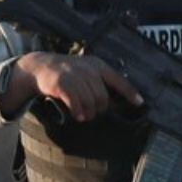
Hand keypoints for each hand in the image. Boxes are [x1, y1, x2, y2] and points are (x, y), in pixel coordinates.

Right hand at [6, 52, 143, 121]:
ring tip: (84, 116)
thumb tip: (116, 104)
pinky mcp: (61, 82)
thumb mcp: (86, 72)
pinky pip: (75, 102)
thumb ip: (100, 84)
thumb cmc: (68, 74)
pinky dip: (78, 111)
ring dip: (88, 113)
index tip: (140, 103)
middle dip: (99, 110)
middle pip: (103, 97)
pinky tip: (77, 115)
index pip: (118, 80)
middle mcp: (88, 68)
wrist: (41, 66)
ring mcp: (74, 74)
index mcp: (98, 65)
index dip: (130, 93)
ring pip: (90, 101)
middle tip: (93, 114)